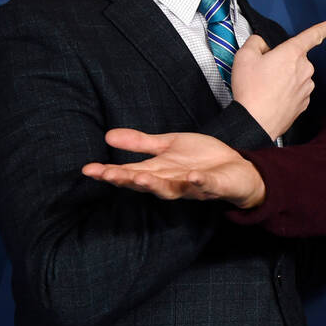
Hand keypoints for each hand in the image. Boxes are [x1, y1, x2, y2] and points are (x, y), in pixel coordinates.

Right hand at [81, 129, 266, 207]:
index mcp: (159, 172)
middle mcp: (172, 183)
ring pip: (171, 189)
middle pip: (146, 184)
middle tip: (108, 175)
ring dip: (156, 185)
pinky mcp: (215, 185)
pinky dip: (199, 182)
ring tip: (140, 178)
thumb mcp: (168, 145)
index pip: (130, 173)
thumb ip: (140, 143)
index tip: (88, 170)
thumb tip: (108, 136)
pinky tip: (192, 175)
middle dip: (127, 181)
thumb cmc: (201, 159)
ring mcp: (193, 186)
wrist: (237, 168)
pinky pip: (206, 185)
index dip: (110, 173)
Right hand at [231, 18, 325, 139]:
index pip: (313, 35)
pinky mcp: (304, 102)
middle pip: (296, 58)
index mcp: (293, 53)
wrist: (255, 122)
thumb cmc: (250, 89)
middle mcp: (305, 69)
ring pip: (296, 75)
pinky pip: (296, 90)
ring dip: (283, 78)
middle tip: (263, 72)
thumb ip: (256, 42)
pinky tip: (272, 97)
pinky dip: (285, 92)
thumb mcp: (244, 56)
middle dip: (282, 61)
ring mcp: (307, 87)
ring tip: (265, 87)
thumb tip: (263, 44)